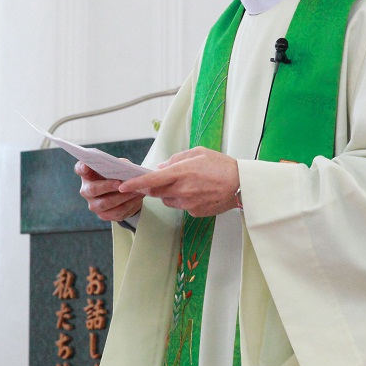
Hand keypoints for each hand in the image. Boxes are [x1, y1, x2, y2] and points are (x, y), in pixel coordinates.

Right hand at [75, 162, 142, 221]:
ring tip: (134, 191)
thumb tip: (124, 166)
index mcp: (89, 175)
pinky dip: (128, 204)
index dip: (82, 168)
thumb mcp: (120, 168)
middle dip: (106, 186)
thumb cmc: (119, 177)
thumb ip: (119, 165)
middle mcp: (87, 190)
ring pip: (105, 203)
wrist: (126, 195)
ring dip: (121, 197)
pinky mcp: (104, 215)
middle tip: (119, 183)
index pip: (80, 169)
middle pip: (92, 189)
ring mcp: (94, 204)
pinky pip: (116, 212)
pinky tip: (136, 198)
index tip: (86, 166)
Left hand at [118, 146, 239, 217]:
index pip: (151, 180)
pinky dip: (183, 199)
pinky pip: (181, 206)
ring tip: (187, 184)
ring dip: (169, 193)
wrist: (242, 184)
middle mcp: (182, 190)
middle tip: (156, 180)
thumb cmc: (222, 165)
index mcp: (182, 172)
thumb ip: (176, 160)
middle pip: (156, 192)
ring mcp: (188, 203)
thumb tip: (161, 168)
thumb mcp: (198, 153)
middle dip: (152, 187)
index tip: (122, 185)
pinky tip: (198, 192)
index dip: (135, 184)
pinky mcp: (195, 212)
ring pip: (168, 200)